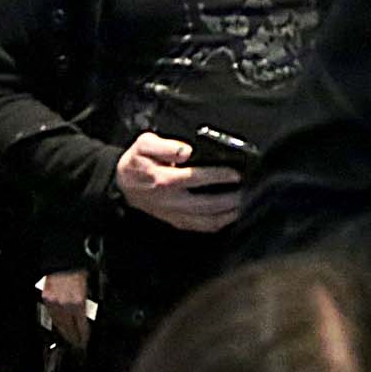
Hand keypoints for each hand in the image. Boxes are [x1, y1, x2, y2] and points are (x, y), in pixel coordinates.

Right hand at [38, 269, 89, 350]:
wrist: (64, 259)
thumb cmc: (78, 272)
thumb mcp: (89, 288)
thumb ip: (87, 303)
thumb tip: (87, 315)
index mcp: (78, 303)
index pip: (81, 326)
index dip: (83, 336)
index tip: (85, 342)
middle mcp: (65, 305)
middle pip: (68, 328)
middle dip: (74, 338)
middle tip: (78, 345)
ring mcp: (53, 303)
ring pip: (58, 323)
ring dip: (64, 332)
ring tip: (69, 338)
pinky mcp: (46, 299)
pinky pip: (52, 315)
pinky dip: (57, 322)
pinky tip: (60, 326)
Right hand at [114, 133, 242, 232]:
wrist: (122, 185)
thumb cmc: (137, 162)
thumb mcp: (144, 144)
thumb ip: (164, 145)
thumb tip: (186, 151)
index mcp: (164, 179)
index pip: (196, 178)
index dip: (218, 176)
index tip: (236, 173)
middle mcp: (171, 200)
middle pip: (207, 204)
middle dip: (230, 198)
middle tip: (248, 190)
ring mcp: (174, 213)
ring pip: (207, 220)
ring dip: (228, 214)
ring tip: (245, 203)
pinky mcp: (176, 221)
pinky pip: (201, 227)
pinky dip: (219, 223)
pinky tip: (232, 215)